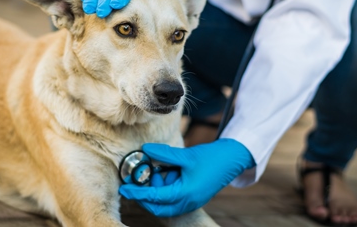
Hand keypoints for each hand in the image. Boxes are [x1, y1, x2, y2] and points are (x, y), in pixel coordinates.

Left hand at [119, 139, 254, 216]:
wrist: (232, 159)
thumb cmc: (211, 158)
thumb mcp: (185, 155)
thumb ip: (164, 154)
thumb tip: (144, 150)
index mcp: (185, 194)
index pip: (154, 198)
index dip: (137, 193)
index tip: (124, 188)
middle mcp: (188, 202)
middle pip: (158, 207)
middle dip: (145, 196)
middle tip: (137, 180)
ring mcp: (191, 201)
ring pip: (165, 203)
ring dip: (157, 189)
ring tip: (158, 169)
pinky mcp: (193, 197)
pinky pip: (173, 197)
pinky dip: (166, 187)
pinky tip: (166, 171)